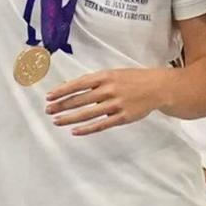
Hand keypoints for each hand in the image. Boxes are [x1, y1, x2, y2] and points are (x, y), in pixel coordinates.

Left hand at [46, 65, 167, 134]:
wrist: (157, 87)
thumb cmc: (131, 79)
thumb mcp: (112, 74)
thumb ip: (94, 82)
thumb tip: (73, 89)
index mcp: (105, 76)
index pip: (78, 84)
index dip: (62, 90)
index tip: (49, 96)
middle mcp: (108, 90)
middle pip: (80, 99)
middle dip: (62, 105)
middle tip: (48, 110)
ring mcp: (116, 104)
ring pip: (88, 113)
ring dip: (70, 118)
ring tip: (56, 121)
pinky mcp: (122, 117)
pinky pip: (101, 124)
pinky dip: (87, 128)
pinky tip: (75, 131)